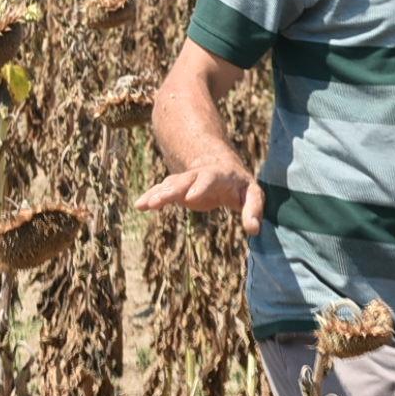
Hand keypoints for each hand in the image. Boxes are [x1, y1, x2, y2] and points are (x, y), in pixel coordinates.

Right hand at [136, 158, 263, 234]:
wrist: (220, 165)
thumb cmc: (240, 185)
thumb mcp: (253, 194)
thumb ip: (254, 210)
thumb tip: (253, 230)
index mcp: (220, 174)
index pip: (210, 178)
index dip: (200, 186)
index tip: (190, 197)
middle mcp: (200, 175)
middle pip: (185, 180)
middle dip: (171, 190)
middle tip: (159, 200)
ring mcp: (187, 181)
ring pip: (171, 185)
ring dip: (158, 194)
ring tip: (145, 204)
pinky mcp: (178, 190)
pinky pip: (162, 192)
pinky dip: (151, 197)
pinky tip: (140, 206)